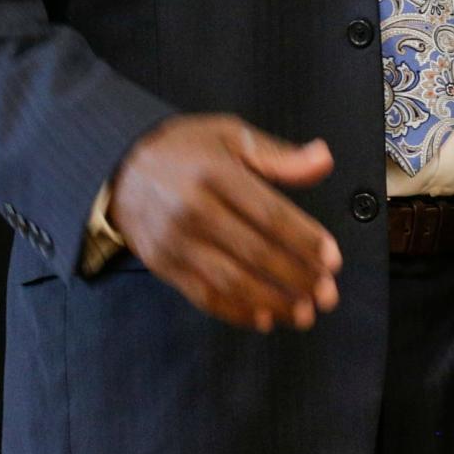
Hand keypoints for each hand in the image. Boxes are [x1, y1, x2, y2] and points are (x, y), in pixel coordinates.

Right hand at [107, 113, 341, 332]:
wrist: (121, 167)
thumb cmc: (185, 150)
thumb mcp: (230, 136)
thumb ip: (278, 155)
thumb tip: (323, 160)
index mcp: (214, 172)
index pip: (269, 213)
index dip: (304, 239)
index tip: (332, 258)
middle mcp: (193, 208)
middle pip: (254, 252)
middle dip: (296, 277)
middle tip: (327, 293)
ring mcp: (175, 241)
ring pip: (231, 281)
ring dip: (272, 302)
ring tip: (304, 312)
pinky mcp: (163, 266)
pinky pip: (204, 297)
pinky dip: (236, 312)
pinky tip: (264, 317)